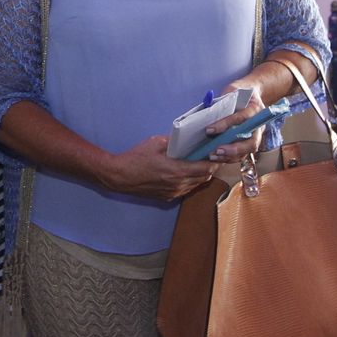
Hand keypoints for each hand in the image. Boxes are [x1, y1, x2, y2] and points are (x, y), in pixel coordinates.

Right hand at [100, 134, 214, 200]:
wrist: (120, 176)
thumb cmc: (136, 158)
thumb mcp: (156, 143)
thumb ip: (174, 141)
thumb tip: (186, 139)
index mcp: (178, 170)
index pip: (206, 169)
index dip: (215, 162)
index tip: (217, 154)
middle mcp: (179, 184)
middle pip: (204, 178)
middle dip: (210, 168)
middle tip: (210, 157)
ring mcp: (174, 192)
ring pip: (196, 185)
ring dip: (200, 176)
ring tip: (198, 164)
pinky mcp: (168, 197)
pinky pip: (185, 190)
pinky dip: (189, 182)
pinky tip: (183, 173)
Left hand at [204, 86, 268, 162]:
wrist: (252, 96)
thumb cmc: (239, 93)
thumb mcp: (232, 91)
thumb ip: (222, 101)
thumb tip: (204, 113)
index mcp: (255, 109)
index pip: (241, 118)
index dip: (225, 124)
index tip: (209, 130)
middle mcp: (259, 125)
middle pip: (251, 142)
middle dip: (234, 148)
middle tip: (216, 150)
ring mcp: (257, 136)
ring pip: (247, 151)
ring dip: (230, 156)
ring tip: (213, 156)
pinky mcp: (250, 143)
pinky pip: (243, 154)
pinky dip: (230, 158)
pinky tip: (217, 158)